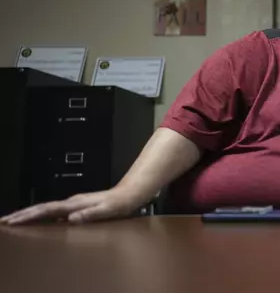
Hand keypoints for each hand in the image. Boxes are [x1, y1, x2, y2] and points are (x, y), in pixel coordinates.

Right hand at [0, 187, 139, 225]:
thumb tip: (71, 218)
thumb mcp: (108, 210)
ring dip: (30, 214)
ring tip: (15, 221)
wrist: (131, 192)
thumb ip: (90, 214)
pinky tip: (40, 221)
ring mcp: (75, 203)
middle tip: (4, 221)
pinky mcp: (78, 206)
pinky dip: (43, 216)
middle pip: (42, 208)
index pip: (47, 210)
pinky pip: (55, 211)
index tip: (12, 221)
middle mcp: (73, 202)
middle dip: (22, 214)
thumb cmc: (121, 202)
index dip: (28, 216)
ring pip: (46, 209)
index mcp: (76, 204)